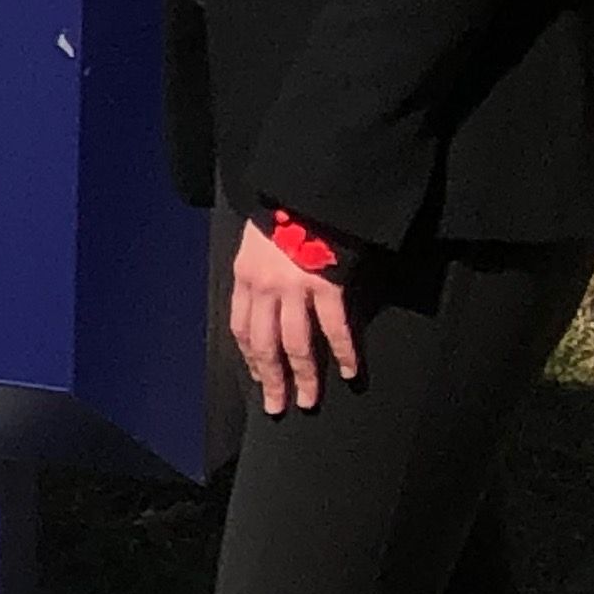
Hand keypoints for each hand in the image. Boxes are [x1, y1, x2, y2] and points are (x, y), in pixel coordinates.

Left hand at [231, 211, 361, 414]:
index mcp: (245, 277)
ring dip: (305, 376)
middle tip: (278, 406)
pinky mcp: (327, 284)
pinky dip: (345, 352)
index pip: (242, 328)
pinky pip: (335, 328)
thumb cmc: (283, 212)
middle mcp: (265, 288)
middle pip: (265, 345)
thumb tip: (267, 301)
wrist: (306, 187)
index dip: (249, 358)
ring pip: (297, 344)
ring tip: (309, 400)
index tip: (259, 378)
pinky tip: (351, 371)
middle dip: (272, 379)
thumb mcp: (257, 241)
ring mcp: (295, 288)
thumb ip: (259, 271)